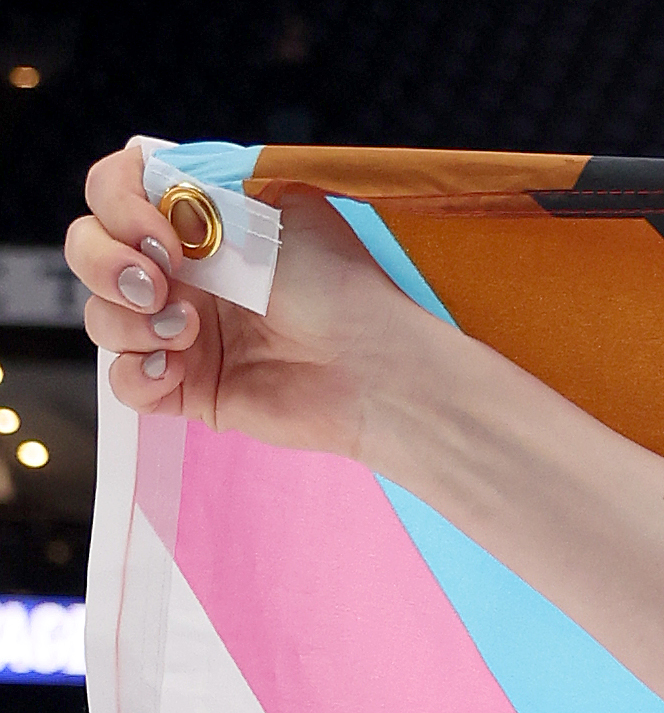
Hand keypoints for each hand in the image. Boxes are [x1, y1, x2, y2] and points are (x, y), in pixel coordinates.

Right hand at [66, 147, 416, 459]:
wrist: (372, 365)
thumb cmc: (338, 284)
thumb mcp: (277, 206)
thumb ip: (206, 181)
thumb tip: (148, 170)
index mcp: (193, 222)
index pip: (111, 192)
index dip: (117, 205)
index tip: (163, 231)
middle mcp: (179, 273)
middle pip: (86, 251)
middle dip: (105, 263)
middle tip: (161, 284)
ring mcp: (177, 330)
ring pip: (100, 317)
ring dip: (131, 321)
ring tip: (191, 332)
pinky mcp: (186, 386)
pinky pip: (123, 382)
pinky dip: (138, 373)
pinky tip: (176, 368)